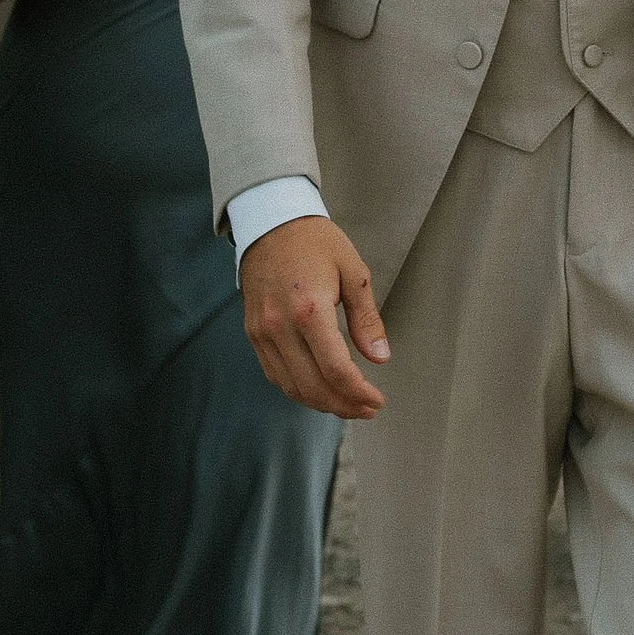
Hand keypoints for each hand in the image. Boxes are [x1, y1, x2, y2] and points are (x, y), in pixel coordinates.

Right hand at [241, 215, 389, 419]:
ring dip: (321, 403)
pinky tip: (319, 391)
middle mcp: (281, 327)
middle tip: (368, 409)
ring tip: (348, 406)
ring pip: (290, 386)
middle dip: (343, 405)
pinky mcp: (254, 334)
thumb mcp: (354, 272)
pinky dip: (298, 390)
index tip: (377, 401)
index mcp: (310, 310)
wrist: (273, 224)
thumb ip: (367, 319)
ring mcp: (262, 333)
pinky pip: (274, 374)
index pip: (335, 369)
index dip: (358, 393)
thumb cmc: (317, 243)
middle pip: (312, 386)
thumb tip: (380, 357)